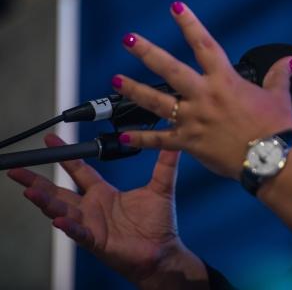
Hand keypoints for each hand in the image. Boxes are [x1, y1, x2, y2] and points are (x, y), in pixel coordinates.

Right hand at [7, 133, 204, 286]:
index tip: (51, 140)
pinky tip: (58, 220)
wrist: (164, 252)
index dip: (66, 156)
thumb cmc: (159, 224)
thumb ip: (165, 164)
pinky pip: (79, 233)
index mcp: (104, 193)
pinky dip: (69, 227)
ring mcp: (91, 225)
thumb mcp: (161, 187)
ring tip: (29, 191)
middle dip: (37, 181)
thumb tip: (173, 141)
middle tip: (17, 170)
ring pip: (62, 211)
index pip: (79, 171)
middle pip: (58, 191)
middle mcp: (92, 208)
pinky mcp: (97, 241)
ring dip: (45, 202)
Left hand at [113, 2, 291, 179]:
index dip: (189, 24)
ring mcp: (194, 120)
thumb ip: (279, 76)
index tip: (176, 8)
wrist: (270, 159)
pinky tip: (124, 136)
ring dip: (134, 90)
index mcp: (225, 81)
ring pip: (156, 101)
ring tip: (116, 80)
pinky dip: (141, 140)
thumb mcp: (280, 96)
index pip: (204, 44)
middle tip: (128, 40)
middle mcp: (204, 96)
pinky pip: (159, 141)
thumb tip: (288, 62)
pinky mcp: (189, 143)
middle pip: (169, 69)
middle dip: (147, 52)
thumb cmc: (276, 128)